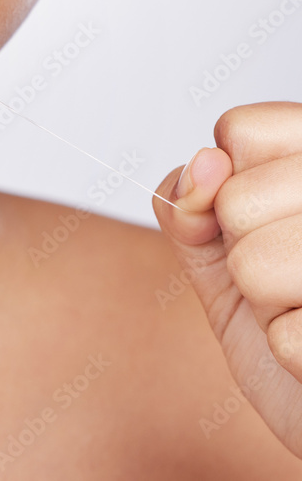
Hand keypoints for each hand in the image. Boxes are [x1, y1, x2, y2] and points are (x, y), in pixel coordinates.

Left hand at [154, 102, 301, 456]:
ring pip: (252, 264)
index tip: (263, 214)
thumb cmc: (283, 319)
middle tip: (284, 273)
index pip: (238, 130)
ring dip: (262, 302)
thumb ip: (190, 201)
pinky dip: (286, 351)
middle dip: (239, 248)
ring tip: (300, 307)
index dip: (225, 183)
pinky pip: (283, 335)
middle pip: (236, 199)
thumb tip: (201, 164)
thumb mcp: (216, 249)